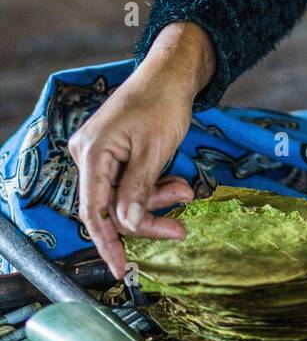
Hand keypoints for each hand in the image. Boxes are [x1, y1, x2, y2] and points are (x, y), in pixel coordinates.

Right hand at [68, 22, 215, 279]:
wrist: (172, 71)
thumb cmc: (163, 103)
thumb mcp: (155, 150)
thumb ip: (138, 190)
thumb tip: (126, 226)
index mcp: (92, 153)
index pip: (94, 211)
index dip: (108, 243)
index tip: (121, 269)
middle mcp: (88, 154)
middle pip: (112, 205)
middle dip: (147, 214)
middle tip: (181, 221)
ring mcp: (99, 152)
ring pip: (123, 195)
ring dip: (154, 198)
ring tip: (185, 188)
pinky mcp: (112, 151)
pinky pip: (127, 181)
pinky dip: (151, 186)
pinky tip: (173, 179)